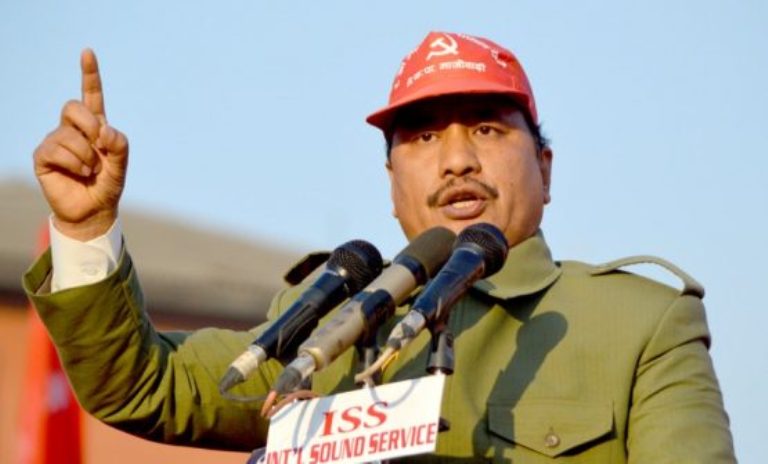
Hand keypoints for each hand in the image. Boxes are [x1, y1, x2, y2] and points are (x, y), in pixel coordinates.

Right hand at [33, 49, 128, 240]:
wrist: (93, 210)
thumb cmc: (107, 185)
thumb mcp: (121, 166)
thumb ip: (120, 146)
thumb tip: (104, 130)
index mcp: (95, 126)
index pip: (91, 95)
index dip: (89, 74)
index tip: (87, 52)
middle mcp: (73, 129)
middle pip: (73, 107)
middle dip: (89, 125)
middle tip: (99, 146)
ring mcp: (55, 141)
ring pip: (69, 135)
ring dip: (86, 156)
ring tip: (91, 170)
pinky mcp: (43, 156)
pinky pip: (57, 150)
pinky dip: (75, 163)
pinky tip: (80, 173)